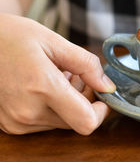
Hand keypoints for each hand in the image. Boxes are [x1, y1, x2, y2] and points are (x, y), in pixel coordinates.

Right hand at [0, 14, 115, 134]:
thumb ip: (86, 65)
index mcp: (41, 88)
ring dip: (68, 103)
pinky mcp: (9, 124)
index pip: (86, 122)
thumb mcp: (54, 41)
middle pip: (76, 122)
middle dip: (85, 101)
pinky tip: (43, 85)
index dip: (101, 111)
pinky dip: (52, 107)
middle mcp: (27, 112)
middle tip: (77, 75)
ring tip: (58, 75)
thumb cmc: (12, 36)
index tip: (102, 94)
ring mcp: (16, 121)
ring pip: (61, 122)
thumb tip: (107, 86)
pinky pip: (44, 122)